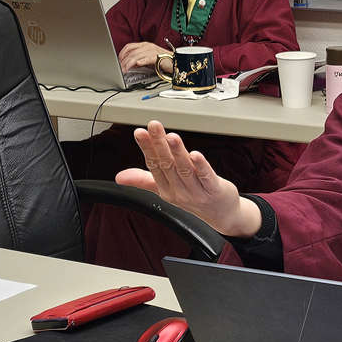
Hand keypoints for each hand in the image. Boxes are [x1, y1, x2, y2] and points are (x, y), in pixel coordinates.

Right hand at [115, 122, 261, 236]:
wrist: (221, 215)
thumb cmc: (195, 198)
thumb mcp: (166, 189)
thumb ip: (143, 180)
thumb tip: (119, 176)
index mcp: (166, 188)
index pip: (154, 165)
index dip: (147, 148)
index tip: (140, 132)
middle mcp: (179, 190)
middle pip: (167, 164)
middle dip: (159, 143)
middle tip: (153, 126)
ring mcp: (196, 192)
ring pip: (184, 169)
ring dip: (177, 152)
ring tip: (171, 136)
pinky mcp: (214, 190)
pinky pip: (206, 177)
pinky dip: (201, 165)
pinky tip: (196, 154)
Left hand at [119, 41, 170, 72]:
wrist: (176, 61)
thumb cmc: (162, 61)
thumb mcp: (147, 58)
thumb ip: (138, 59)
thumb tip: (128, 64)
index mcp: (144, 45)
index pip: (129, 47)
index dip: (122, 54)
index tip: (118, 61)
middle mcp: (148, 46)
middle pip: (131, 52)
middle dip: (124, 61)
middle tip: (120, 68)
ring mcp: (153, 50)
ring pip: (137, 56)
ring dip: (129, 64)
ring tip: (125, 70)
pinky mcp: (158, 56)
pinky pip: (148, 58)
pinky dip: (142, 61)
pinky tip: (138, 64)